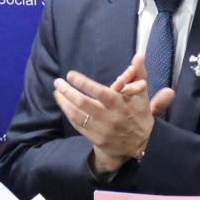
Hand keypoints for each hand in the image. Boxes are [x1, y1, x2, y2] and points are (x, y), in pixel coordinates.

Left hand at [57, 53, 174, 174]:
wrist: (141, 144)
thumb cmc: (140, 114)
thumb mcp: (142, 94)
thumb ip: (139, 73)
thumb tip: (139, 55)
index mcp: (120, 104)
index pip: (100, 92)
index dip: (84, 83)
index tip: (71, 75)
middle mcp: (109, 117)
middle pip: (83, 103)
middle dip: (67, 91)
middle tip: (58, 82)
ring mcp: (101, 130)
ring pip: (77, 115)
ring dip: (64, 102)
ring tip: (57, 91)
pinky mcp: (96, 139)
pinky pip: (78, 125)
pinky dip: (69, 113)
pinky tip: (64, 104)